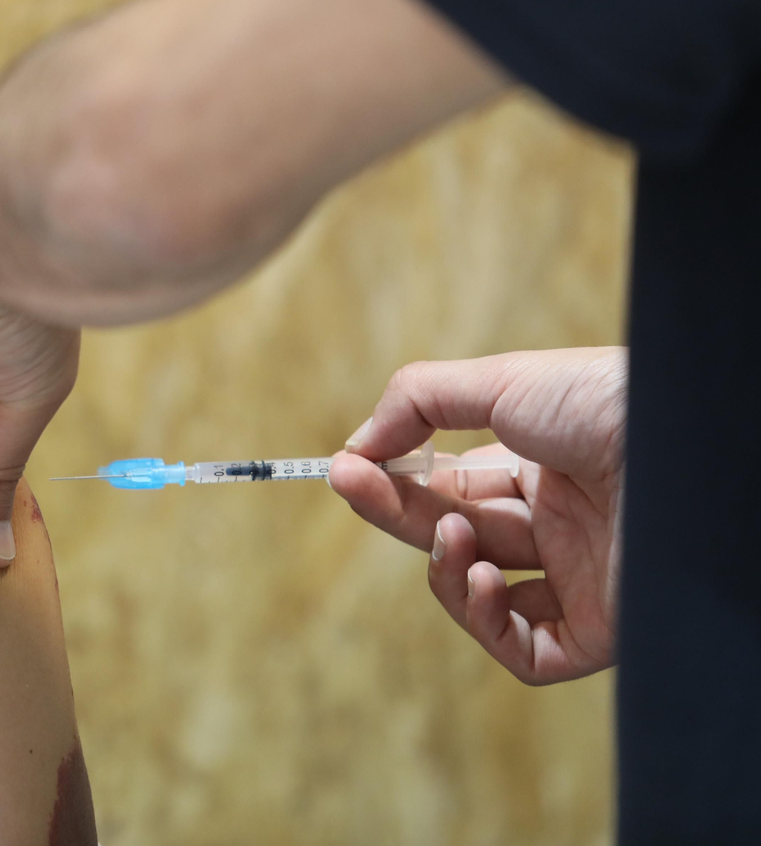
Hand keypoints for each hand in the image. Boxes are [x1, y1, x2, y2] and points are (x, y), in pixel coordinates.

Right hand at [328, 349, 624, 684]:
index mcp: (548, 466)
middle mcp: (564, 524)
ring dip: (443, 568)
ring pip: (484, 598)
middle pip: (455, 533)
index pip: (452, 486)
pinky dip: (484, 621)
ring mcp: (583, 578)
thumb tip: (358, 444)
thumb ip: (419, 401)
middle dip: (397, 511)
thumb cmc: (606, 401)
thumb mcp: (501, 382)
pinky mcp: (604, 630)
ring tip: (450, 534)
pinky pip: (526, 650)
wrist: (686, 443)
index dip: (396, 478)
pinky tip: (477, 577)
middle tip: (352, 485)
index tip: (348, 466)